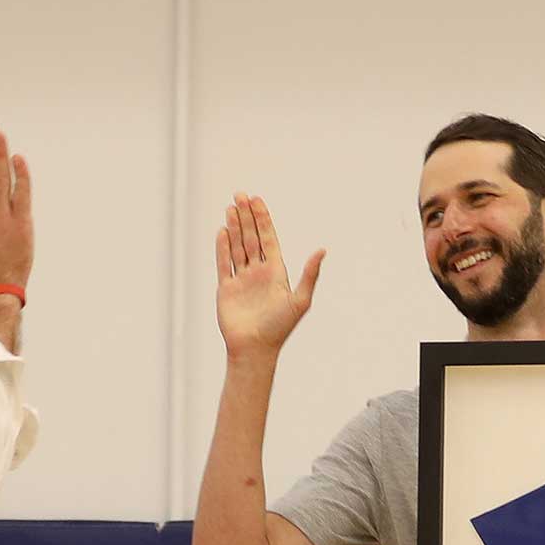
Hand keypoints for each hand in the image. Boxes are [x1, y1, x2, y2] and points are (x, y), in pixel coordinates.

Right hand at [217, 194, 323, 357]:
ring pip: (237, 247)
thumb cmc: (279, 328)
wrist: (255, 349)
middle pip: (251, 238)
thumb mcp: (300, 300)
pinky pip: (224, 263)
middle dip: (246, 217)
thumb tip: (323, 250)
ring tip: (230, 207)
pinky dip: (222, 247)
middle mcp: (259, 274)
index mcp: (276, 273)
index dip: (263, 220)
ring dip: (234, 227)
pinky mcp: (227, 289)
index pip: (268, 240)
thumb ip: (310, 274)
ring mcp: (242, 280)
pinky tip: (222, 231)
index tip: (257, 200)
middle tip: (240, 195)